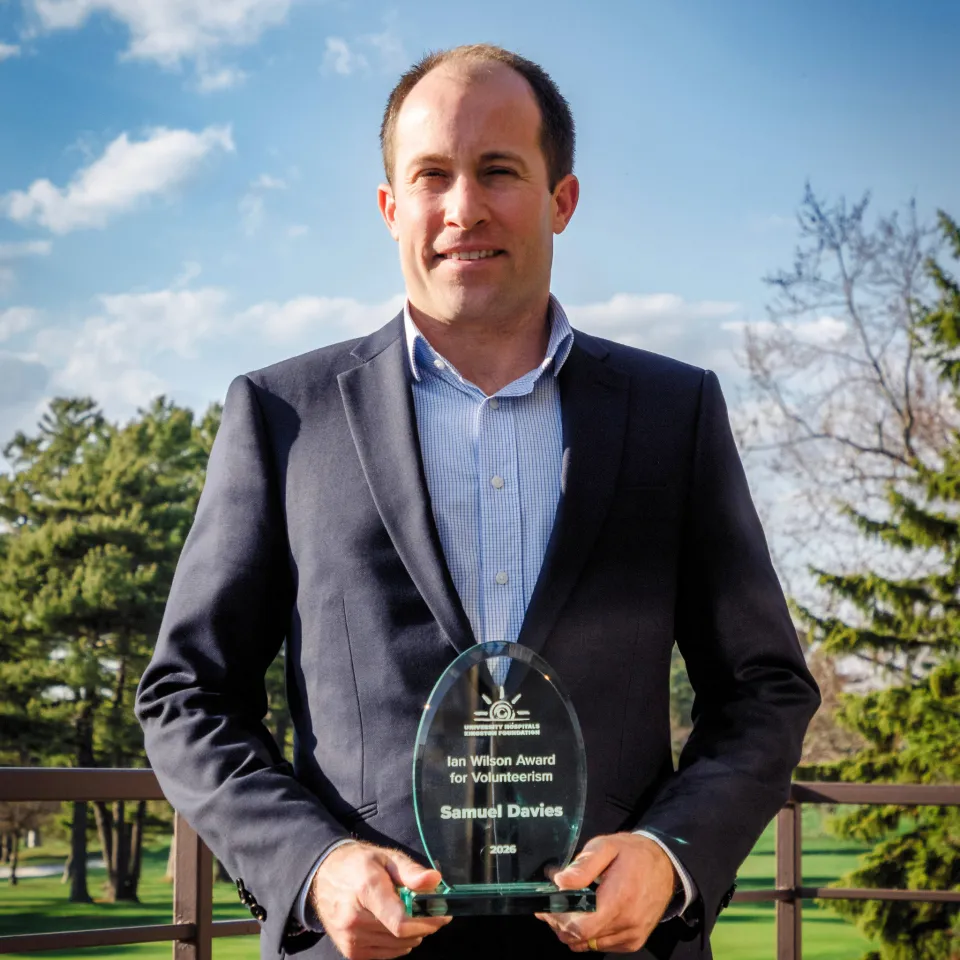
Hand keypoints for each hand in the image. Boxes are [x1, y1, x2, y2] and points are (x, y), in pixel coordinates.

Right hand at [310, 841, 451, 959]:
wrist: (324, 876)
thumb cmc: (359, 864)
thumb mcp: (387, 857)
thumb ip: (411, 871)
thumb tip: (435, 880)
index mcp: (366, 891)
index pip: (400, 922)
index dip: (427, 921)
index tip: (442, 913)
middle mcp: (355, 920)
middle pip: (403, 936)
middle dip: (425, 924)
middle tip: (431, 910)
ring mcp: (351, 939)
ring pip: (398, 947)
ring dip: (412, 934)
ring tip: (411, 914)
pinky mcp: (350, 952)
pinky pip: (386, 954)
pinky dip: (398, 943)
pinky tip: (395, 925)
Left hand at [536, 833, 676, 953]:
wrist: (665, 865)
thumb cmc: (634, 854)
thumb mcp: (606, 846)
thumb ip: (583, 866)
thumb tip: (560, 881)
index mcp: (619, 899)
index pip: (580, 928)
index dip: (558, 921)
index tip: (546, 909)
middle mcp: (627, 923)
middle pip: (581, 938)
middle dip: (561, 924)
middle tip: (554, 906)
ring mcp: (632, 935)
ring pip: (590, 945)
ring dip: (575, 930)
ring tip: (572, 907)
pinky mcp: (634, 941)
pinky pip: (603, 945)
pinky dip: (591, 934)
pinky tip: (591, 914)